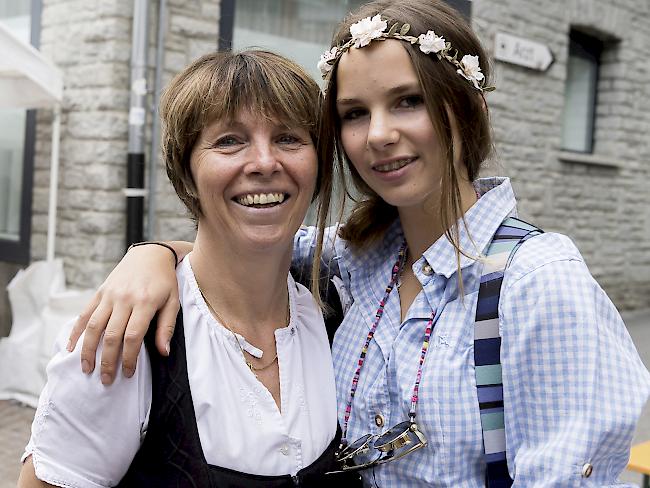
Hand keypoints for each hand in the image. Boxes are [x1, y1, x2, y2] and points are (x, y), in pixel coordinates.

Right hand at [67, 242, 186, 384]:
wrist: (150, 254)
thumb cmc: (165, 281)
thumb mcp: (173, 302)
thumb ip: (167, 327)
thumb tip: (164, 353)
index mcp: (144, 302)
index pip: (132, 336)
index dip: (129, 358)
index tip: (127, 373)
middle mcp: (124, 299)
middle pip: (111, 335)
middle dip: (107, 361)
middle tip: (106, 380)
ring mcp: (109, 295)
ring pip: (93, 326)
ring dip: (88, 350)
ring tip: (87, 369)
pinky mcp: (100, 292)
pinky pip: (84, 314)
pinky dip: (76, 331)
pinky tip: (72, 348)